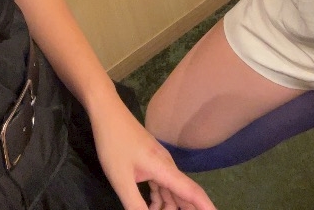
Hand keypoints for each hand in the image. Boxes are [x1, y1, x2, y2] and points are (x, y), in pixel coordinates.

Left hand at [89, 101, 216, 209]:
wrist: (107, 112)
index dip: (206, 207)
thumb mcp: (121, 180)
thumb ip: (135, 205)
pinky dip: (159, 199)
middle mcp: (167, 166)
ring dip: (169, 207)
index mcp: (165, 169)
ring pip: (171, 190)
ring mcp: (158, 162)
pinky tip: (151, 207)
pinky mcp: (149, 160)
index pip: (192, 192)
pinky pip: (161, 184)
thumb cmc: (114, 143)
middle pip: (184, 193)